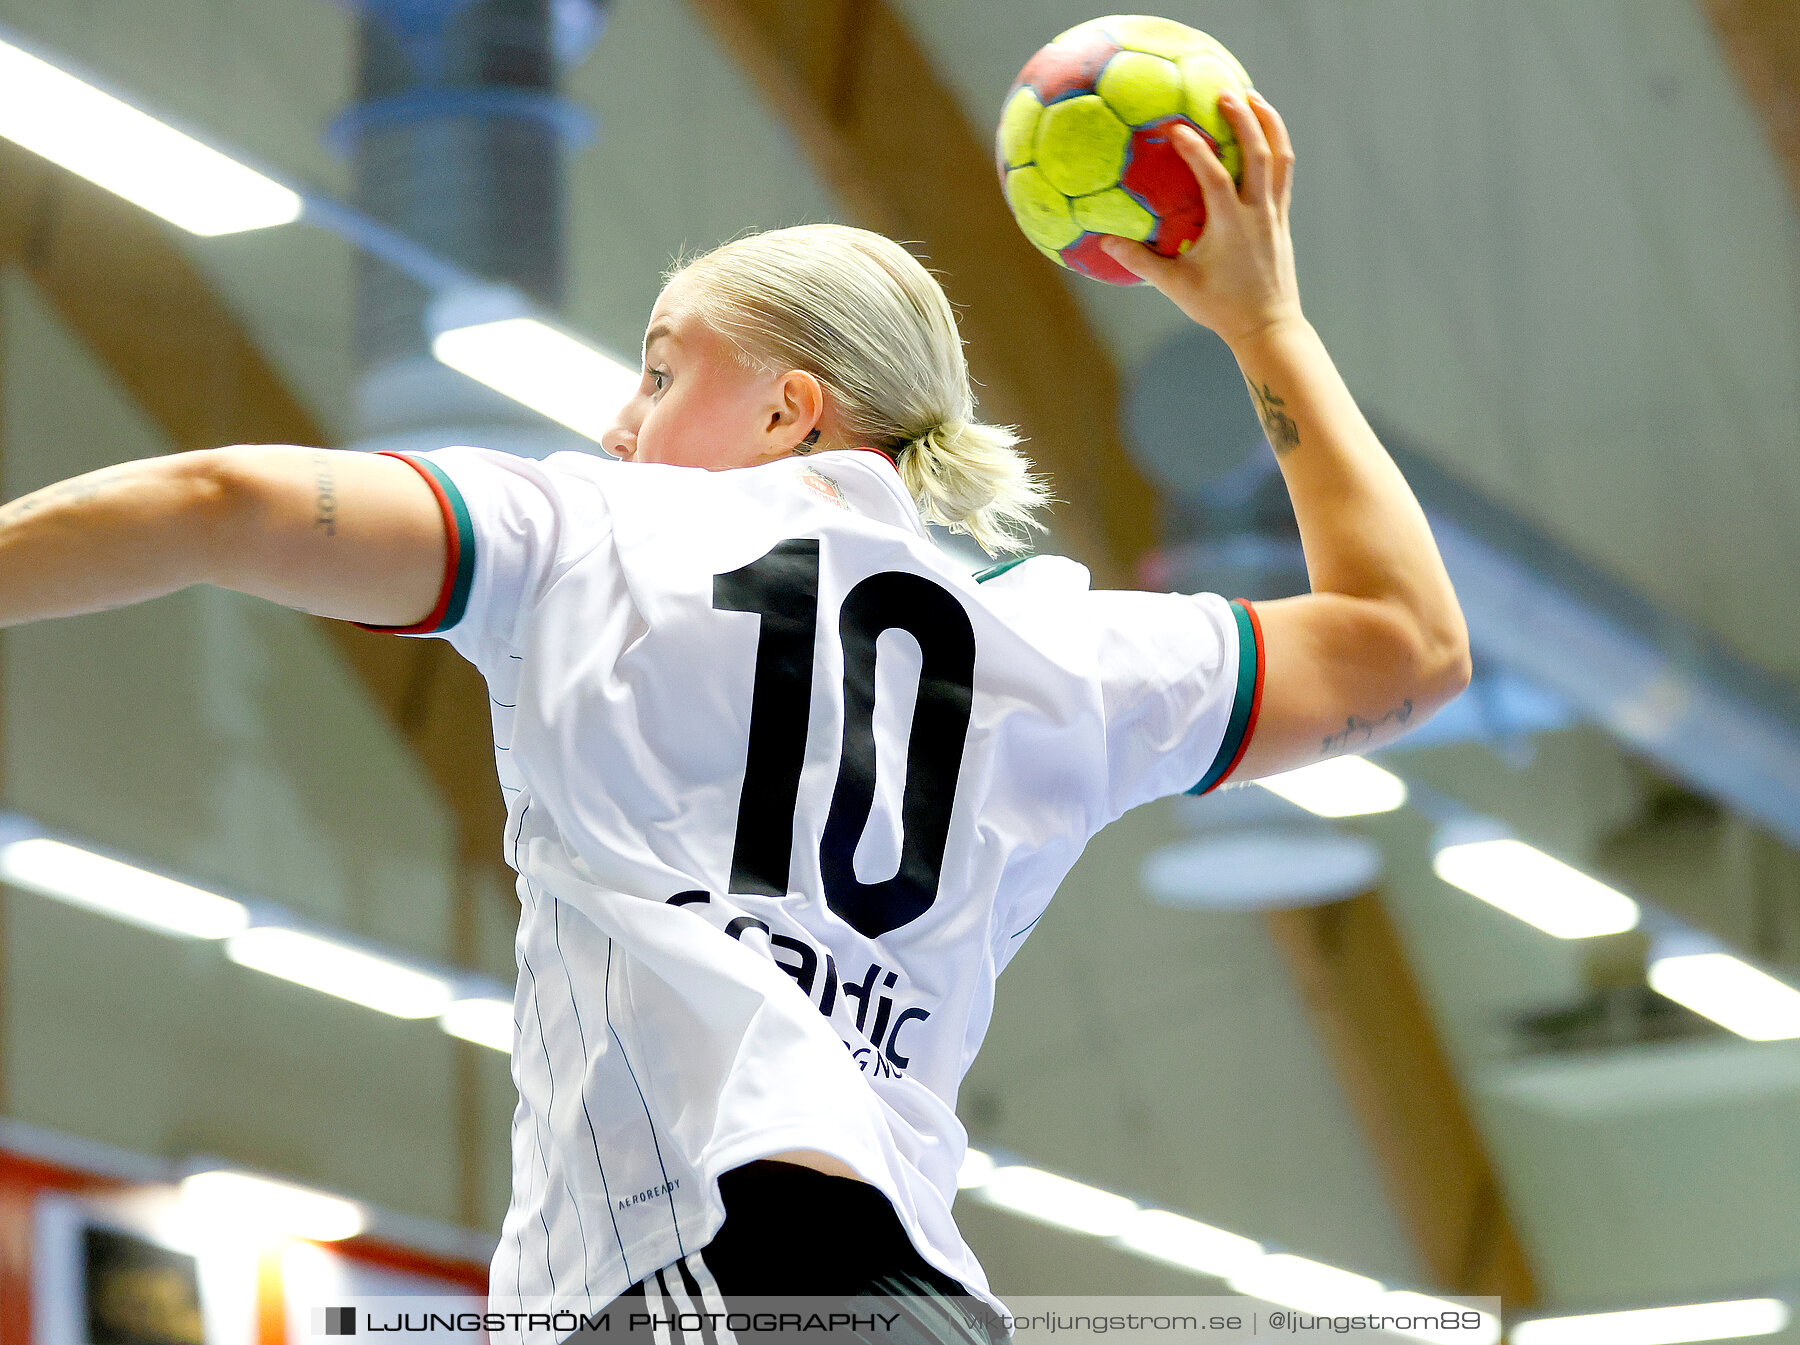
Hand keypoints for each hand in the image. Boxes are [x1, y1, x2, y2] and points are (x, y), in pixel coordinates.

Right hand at [1101, 90, 1302, 348]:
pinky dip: (1274, 146)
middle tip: (1225, 92)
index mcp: (1231, 227)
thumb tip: (1105, 243)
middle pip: (1259, 153)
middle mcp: (1258, 214)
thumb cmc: (1219, 308)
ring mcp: (1275, 213)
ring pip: (1279, 158)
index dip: (1196, 151)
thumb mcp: (1176, 286)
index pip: (1215, 178)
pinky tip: (1263, 133)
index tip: (1177, 128)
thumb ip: (1141, 262)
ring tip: (1252, 98)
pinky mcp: (1282, 218)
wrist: (1267, 326)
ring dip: (1268, 124)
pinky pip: (1282, 173)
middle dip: (1244, 118)